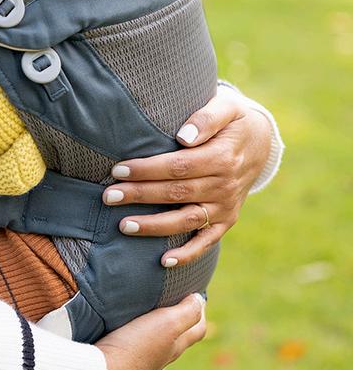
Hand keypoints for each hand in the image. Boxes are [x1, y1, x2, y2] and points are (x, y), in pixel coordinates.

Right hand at [88, 293, 205, 369]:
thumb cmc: (137, 347)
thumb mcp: (168, 325)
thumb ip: (187, 313)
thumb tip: (199, 300)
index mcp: (176, 346)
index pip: (198, 329)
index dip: (200, 310)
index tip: (194, 291)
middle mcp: (162, 354)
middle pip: (180, 334)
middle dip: (182, 313)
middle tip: (174, 292)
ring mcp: (142, 358)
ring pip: (157, 337)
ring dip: (159, 320)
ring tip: (150, 300)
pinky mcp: (122, 356)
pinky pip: (138, 340)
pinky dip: (139, 326)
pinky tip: (127, 318)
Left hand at [102, 88, 271, 265]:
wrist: (262, 142)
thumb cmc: (234, 120)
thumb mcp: (227, 107)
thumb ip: (206, 118)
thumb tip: (183, 136)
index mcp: (222, 157)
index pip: (178, 166)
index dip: (147, 170)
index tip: (118, 170)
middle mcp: (225, 186)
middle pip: (176, 193)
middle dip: (140, 196)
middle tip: (108, 196)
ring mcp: (226, 206)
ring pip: (187, 221)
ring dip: (155, 226)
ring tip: (124, 226)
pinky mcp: (226, 220)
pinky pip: (207, 241)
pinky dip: (187, 254)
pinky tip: (164, 262)